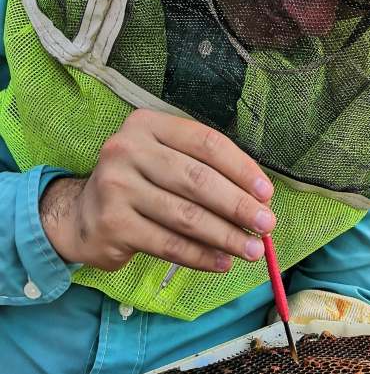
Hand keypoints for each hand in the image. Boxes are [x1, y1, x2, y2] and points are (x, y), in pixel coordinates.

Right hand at [40, 109, 275, 271]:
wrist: (82, 213)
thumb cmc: (141, 182)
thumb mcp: (166, 159)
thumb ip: (206, 168)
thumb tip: (258, 197)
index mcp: (148, 125)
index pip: (207, 143)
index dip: (242, 169)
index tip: (266, 193)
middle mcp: (128, 150)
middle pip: (198, 180)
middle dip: (239, 205)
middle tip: (267, 224)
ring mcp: (117, 187)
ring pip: (186, 216)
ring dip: (226, 236)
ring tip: (253, 250)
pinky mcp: (113, 224)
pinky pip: (169, 244)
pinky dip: (201, 256)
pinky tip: (223, 262)